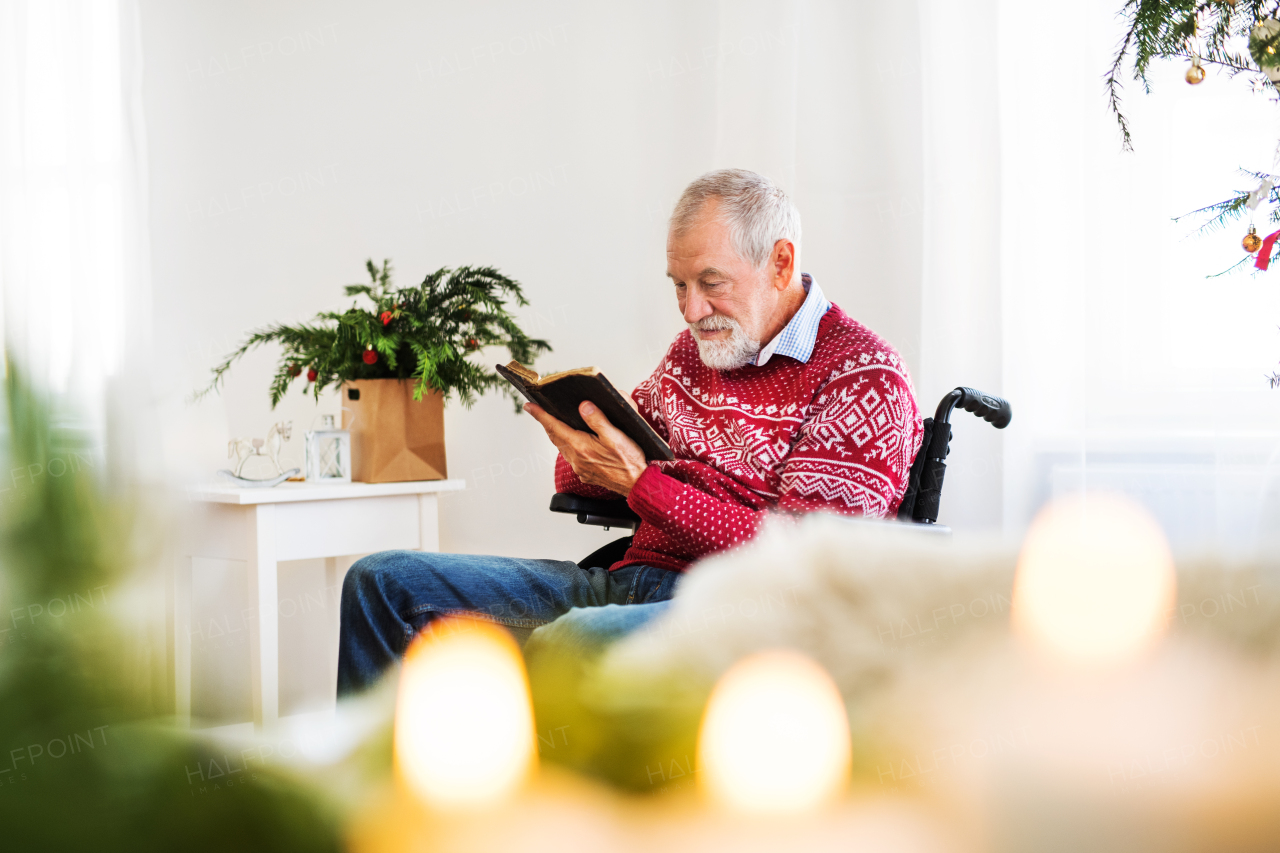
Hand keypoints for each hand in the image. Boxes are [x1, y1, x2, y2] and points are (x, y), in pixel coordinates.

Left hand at [525, 401, 647, 495]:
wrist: (637, 485)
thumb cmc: (629, 461)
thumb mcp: (616, 436)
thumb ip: (598, 420)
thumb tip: (583, 406)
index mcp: (581, 447)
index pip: (554, 427)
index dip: (540, 415)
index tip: (529, 406)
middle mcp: (576, 459)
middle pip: (555, 437)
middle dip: (546, 423)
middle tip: (538, 411)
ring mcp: (580, 468)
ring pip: (562, 447)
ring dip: (557, 434)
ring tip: (554, 423)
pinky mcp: (586, 473)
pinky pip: (571, 456)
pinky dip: (568, 445)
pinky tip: (574, 440)